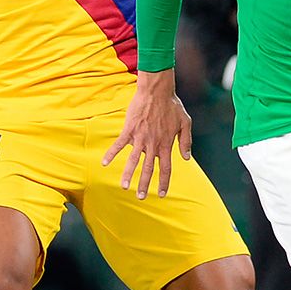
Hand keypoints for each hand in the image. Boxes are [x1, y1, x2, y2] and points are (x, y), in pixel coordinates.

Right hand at [103, 70, 192, 198]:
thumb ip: (185, 141)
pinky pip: (119, 144)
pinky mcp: (129, 130)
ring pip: (133, 161)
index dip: (164, 182)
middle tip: (140, 197)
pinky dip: (111, 154)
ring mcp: (141, 138)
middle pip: (149, 169)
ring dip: (128, 175)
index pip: (166, 168)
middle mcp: (153, 144)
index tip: (161, 194)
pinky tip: (104, 163)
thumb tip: (186, 158)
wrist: (157, 91)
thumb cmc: (172, 106)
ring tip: (124, 187)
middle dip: (144, 185)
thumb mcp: (185, 123)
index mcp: (166, 144)